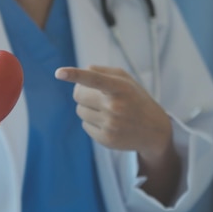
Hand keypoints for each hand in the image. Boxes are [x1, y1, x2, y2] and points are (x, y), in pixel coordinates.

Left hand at [55, 65, 170, 160]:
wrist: (154, 130)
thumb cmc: (135, 98)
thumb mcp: (125, 80)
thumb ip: (101, 72)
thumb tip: (78, 75)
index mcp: (120, 88)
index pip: (94, 79)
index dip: (75, 75)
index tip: (59, 73)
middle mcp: (115, 107)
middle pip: (78, 95)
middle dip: (82, 93)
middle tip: (96, 95)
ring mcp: (110, 125)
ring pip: (79, 111)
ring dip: (88, 108)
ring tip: (106, 110)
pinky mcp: (106, 139)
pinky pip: (85, 125)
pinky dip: (92, 122)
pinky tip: (108, 123)